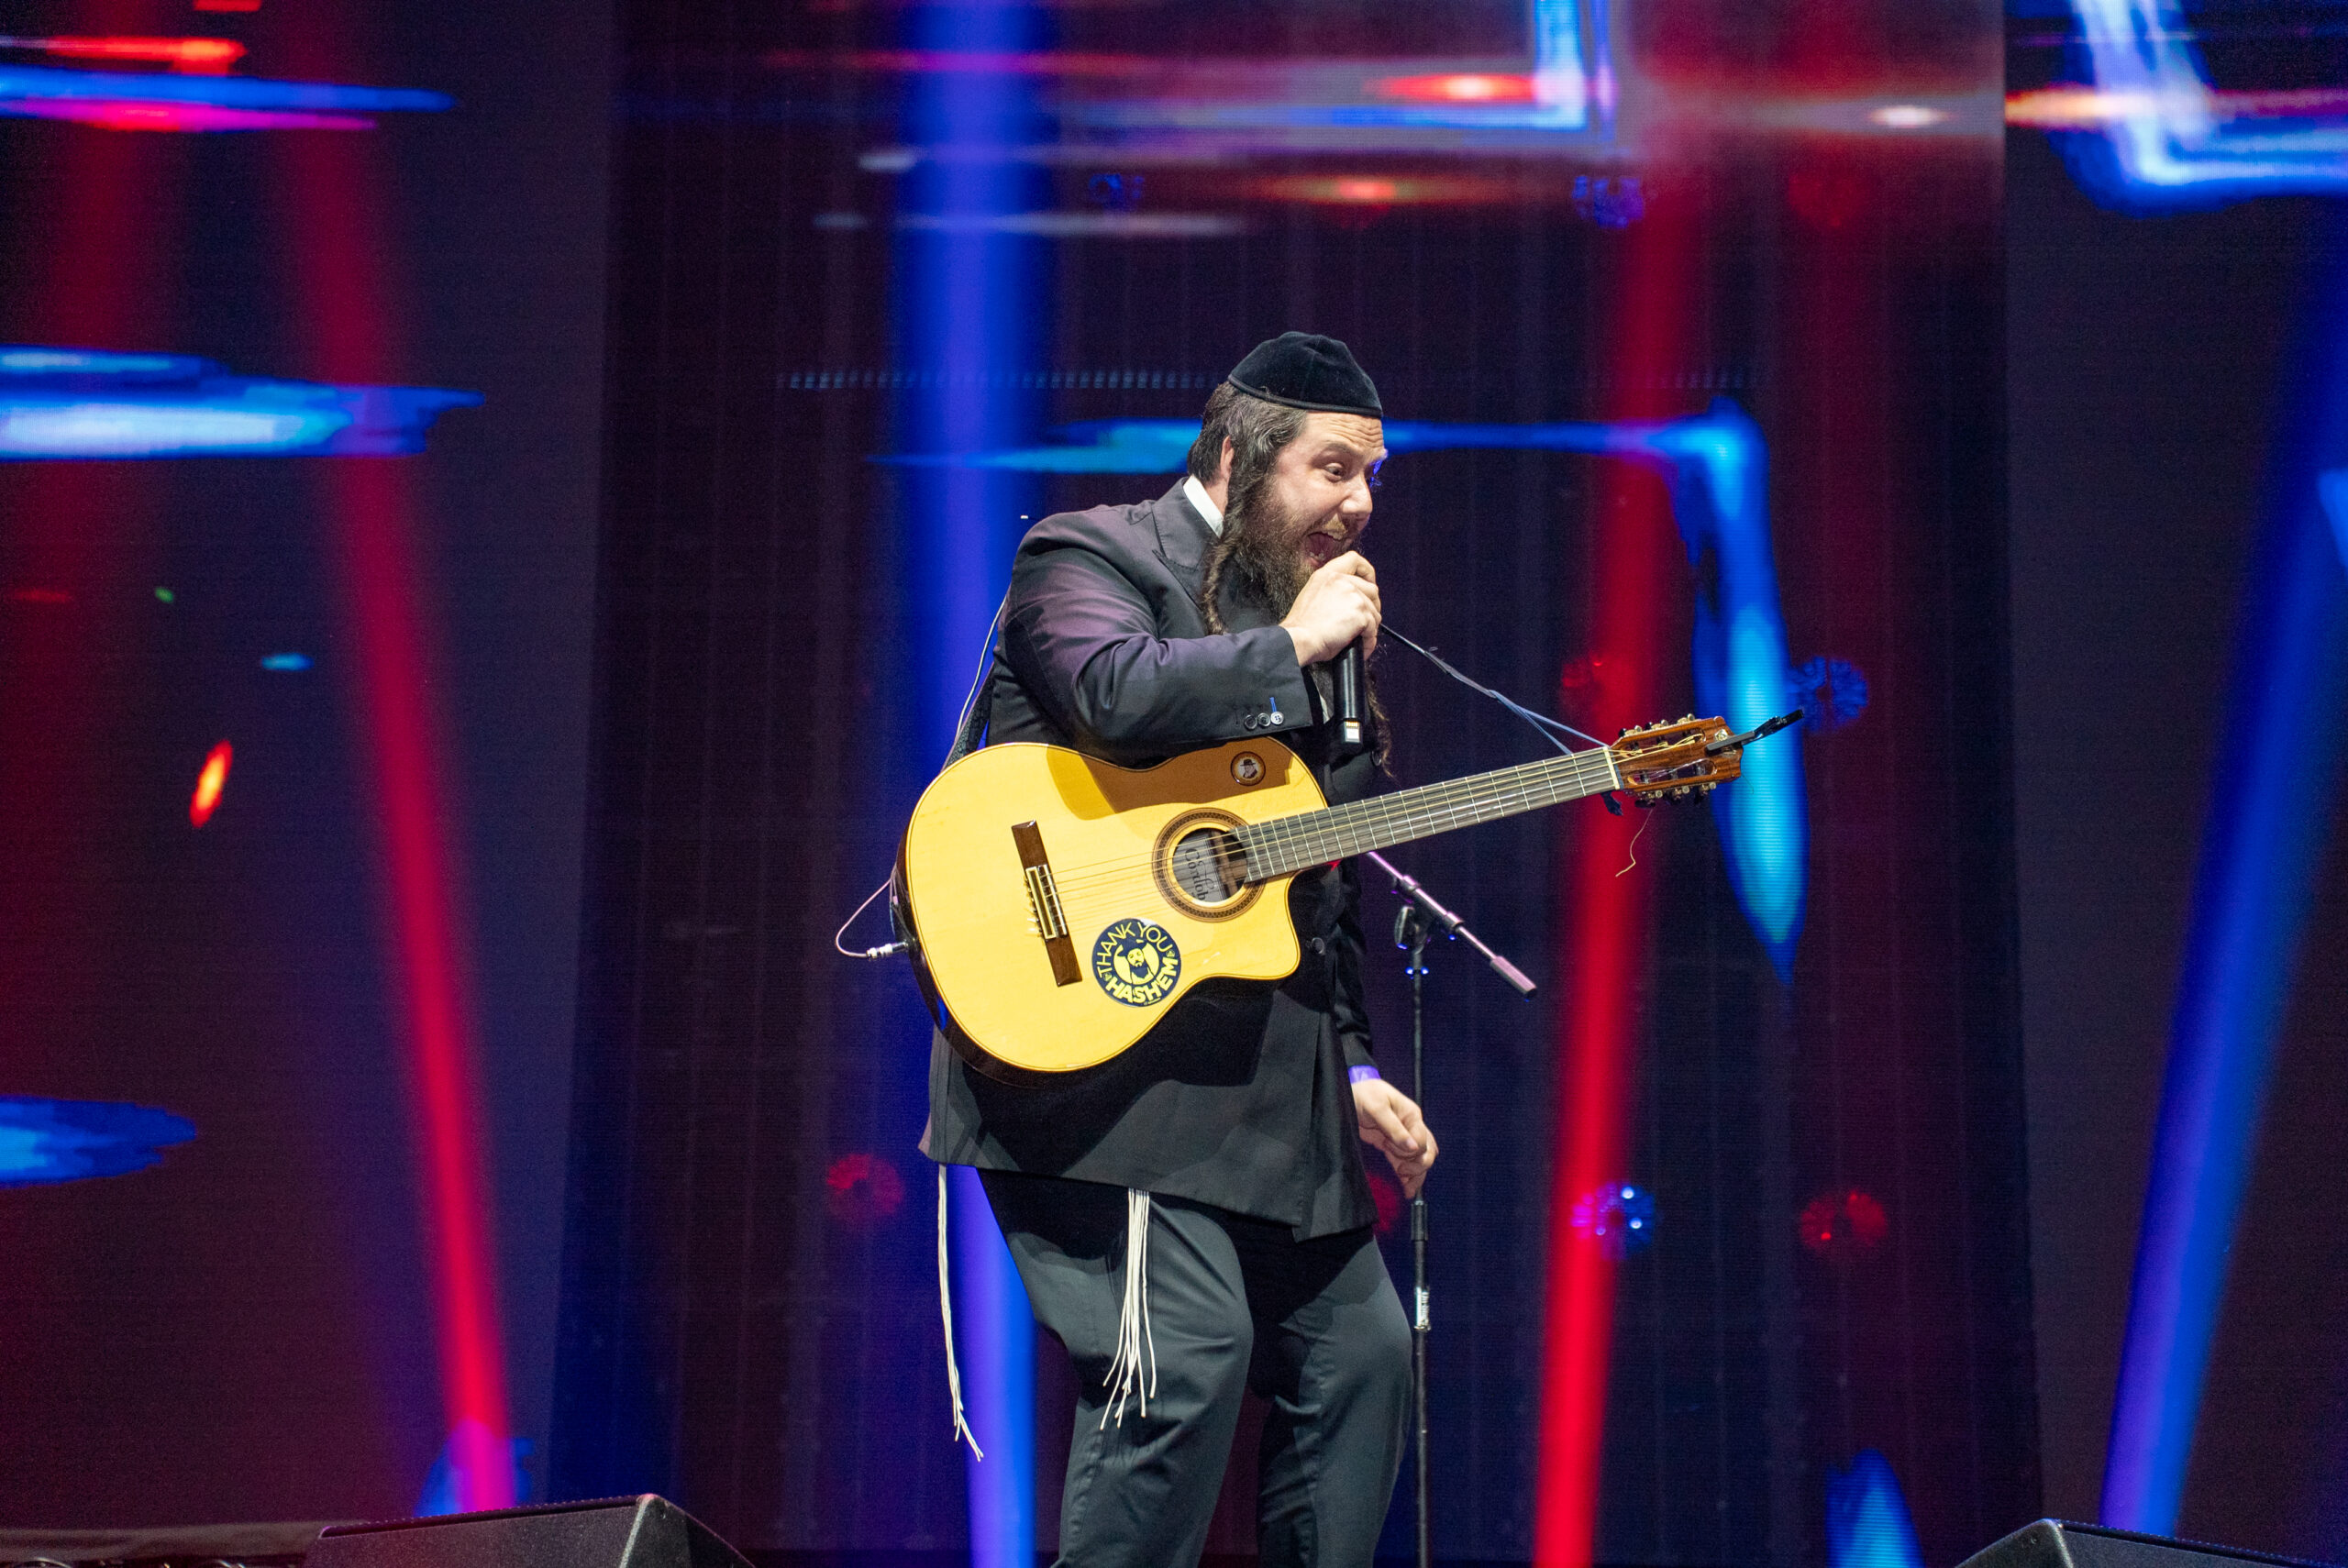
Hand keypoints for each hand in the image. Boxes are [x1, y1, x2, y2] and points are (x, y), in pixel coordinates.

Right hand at [1281, 551, 1379, 666]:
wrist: (1300, 640)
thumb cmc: (1301, 627)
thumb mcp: (1311, 596)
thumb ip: (1330, 591)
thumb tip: (1345, 601)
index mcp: (1327, 575)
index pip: (1353, 560)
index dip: (1366, 571)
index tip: (1369, 581)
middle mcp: (1341, 581)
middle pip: (1371, 589)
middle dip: (1372, 606)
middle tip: (1367, 619)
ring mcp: (1353, 596)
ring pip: (1374, 611)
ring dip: (1370, 626)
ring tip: (1361, 638)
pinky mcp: (1360, 613)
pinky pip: (1373, 628)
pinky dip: (1369, 640)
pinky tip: (1362, 646)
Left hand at [1352, 1076, 1436, 1197]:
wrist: (1347, 1092)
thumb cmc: (1363, 1094)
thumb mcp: (1377, 1108)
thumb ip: (1395, 1128)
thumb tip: (1413, 1147)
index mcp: (1411, 1115)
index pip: (1423, 1141)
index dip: (1411, 1151)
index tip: (1391, 1149)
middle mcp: (1410, 1127)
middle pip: (1426, 1152)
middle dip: (1417, 1165)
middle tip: (1401, 1170)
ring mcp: (1401, 1137)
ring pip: (1418, 1160)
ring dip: (1416, 1175)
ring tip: (1408, 1189)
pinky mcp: (1390, 1145)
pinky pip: (1404, 1162)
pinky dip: (1407, 1176)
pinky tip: (1407, 1188)